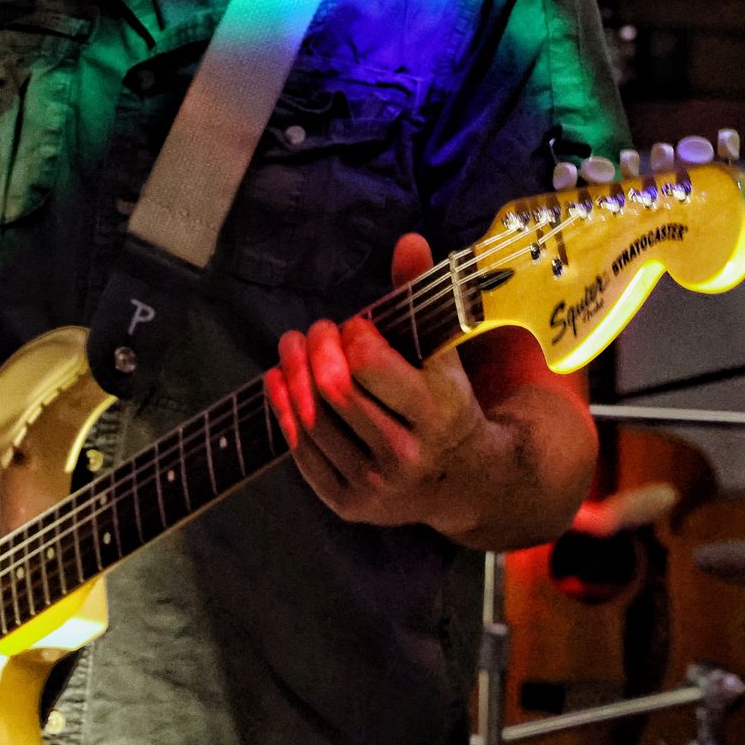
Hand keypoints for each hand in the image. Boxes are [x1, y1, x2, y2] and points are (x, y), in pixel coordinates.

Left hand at [264, 233, 488, 529]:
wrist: (464, 481)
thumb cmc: (446, 402)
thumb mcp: (443, 351)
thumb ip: (421, 295)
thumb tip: (408, 239)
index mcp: (436, 411)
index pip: (370, 362)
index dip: (352, 334)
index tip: (354, 324)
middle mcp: (406, 453)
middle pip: (335, 390)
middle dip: (315, 348)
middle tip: (313, 329)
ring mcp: (376, 484)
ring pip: (314, 420)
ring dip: (291, 374)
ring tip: (290, 347)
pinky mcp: (349, 504)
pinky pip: (303, 453)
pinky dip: (284, 411)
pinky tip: (279, 382)